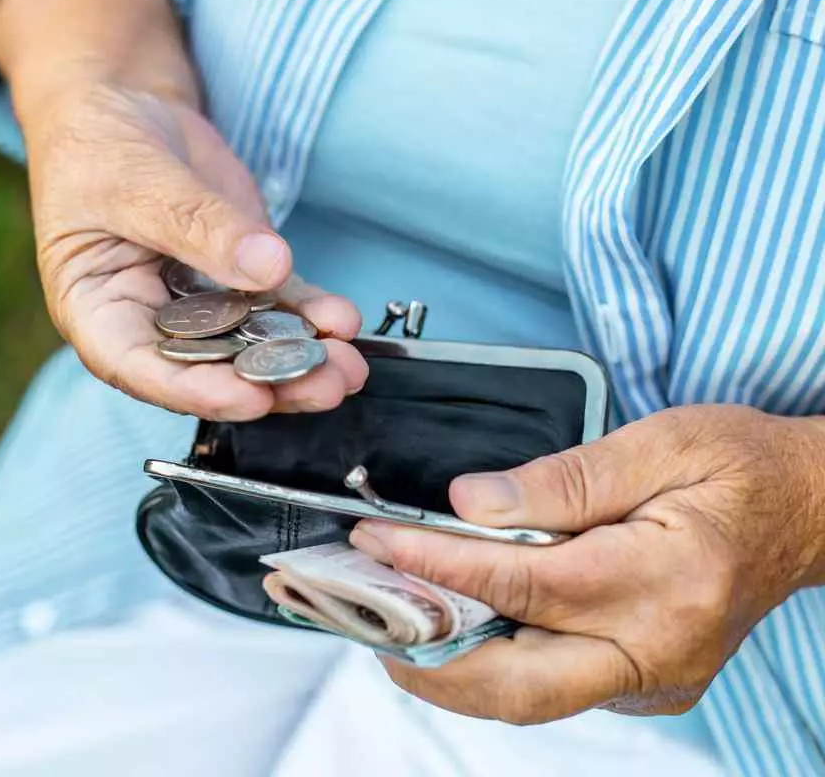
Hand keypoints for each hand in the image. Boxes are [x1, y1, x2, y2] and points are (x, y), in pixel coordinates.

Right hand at [22, 84, 366, 418]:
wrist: (120, 106)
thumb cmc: (95, 147)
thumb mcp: (136, 182)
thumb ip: (199, 226)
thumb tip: (267, 267)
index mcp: (97, 312)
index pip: (140, 367)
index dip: (196, 390)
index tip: (250, 395)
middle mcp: (147, 320)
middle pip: (207, 367)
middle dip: (269, 382)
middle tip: (324, 384)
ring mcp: (198, 302)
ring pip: (250, 344)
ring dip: (302, 359)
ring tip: (348, 365)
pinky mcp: (238, 274)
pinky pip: (279, 304)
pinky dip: (311, 314)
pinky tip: (341, 319)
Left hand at [349, 405, 824, 722]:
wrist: (809, 511)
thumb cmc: (740, 467)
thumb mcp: (660, 443)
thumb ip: (562, 479)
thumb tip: (470, 504)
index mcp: (671, 579)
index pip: (525, 584)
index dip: (439, 564)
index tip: (376, 542)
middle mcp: (662, 648)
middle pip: (518, 684)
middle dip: (427, 657)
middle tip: (362, 612)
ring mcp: (655, 678)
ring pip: (527, 698)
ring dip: (449, 668)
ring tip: (388, 621)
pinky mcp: (645, 682)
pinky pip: (550, 687)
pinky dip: (491, 664)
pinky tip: (454, 625)